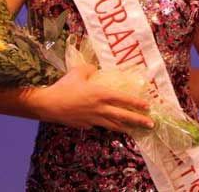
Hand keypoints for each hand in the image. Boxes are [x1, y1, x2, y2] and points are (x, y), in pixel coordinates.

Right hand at [34, 64, 153, 132]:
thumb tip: (94, 68)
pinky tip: (111, 127)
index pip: (123, 99)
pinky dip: (107, 127)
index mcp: (101, 94)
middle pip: (123, 116)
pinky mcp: (85, 125)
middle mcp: (100, 108)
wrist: (48, 105)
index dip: (136, 103)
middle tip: (151, 124)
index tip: (148, 106)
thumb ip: (89, 69)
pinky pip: (99, 126)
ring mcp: (93, 119)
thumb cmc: (64, 87)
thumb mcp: (77, 72)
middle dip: (138, 120)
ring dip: (126, 127)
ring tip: (136, 130)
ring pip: (113, 125)